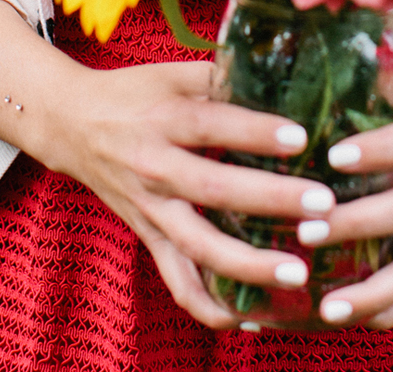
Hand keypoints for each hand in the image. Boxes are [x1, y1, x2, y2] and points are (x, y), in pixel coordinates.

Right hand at [37, 61, 342, 328]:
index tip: (303, 138)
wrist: (70, 125)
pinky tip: (251, 319)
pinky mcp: (147, 238)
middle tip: (323, 207)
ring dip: (248, 266)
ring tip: (298, 273)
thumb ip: (230, 76)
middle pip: (214, 190)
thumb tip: (295, 73)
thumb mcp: (177, 73)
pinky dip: (210, 306)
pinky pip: (177, 282)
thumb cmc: (136, 93)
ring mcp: (150, 210)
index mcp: (166, 119)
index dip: (257, 132)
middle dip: (271, 200)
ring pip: (197, 247)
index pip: (215, 125)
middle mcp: (156, 168)